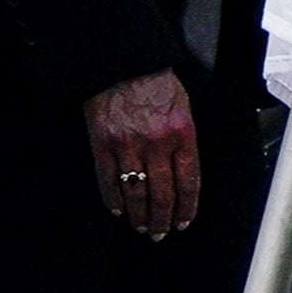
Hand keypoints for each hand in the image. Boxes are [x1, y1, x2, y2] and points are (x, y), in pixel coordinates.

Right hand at [84, 67, 199, 240]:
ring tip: (140, 225)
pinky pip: (108, 180)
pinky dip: (113, 199)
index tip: (184, 222)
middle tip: (160, 232)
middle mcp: (156, 143)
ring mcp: (128, 144)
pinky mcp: (103, 142)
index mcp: (182, 134)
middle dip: (163, 219)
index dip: (187, 208)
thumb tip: (182, 176)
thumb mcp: (183, 108)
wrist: (123, 60)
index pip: (189, 183)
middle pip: (163, 194)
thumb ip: (184, 141)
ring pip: (136, 192)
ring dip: (139, 215)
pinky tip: (118, 210)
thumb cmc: (155, 81)